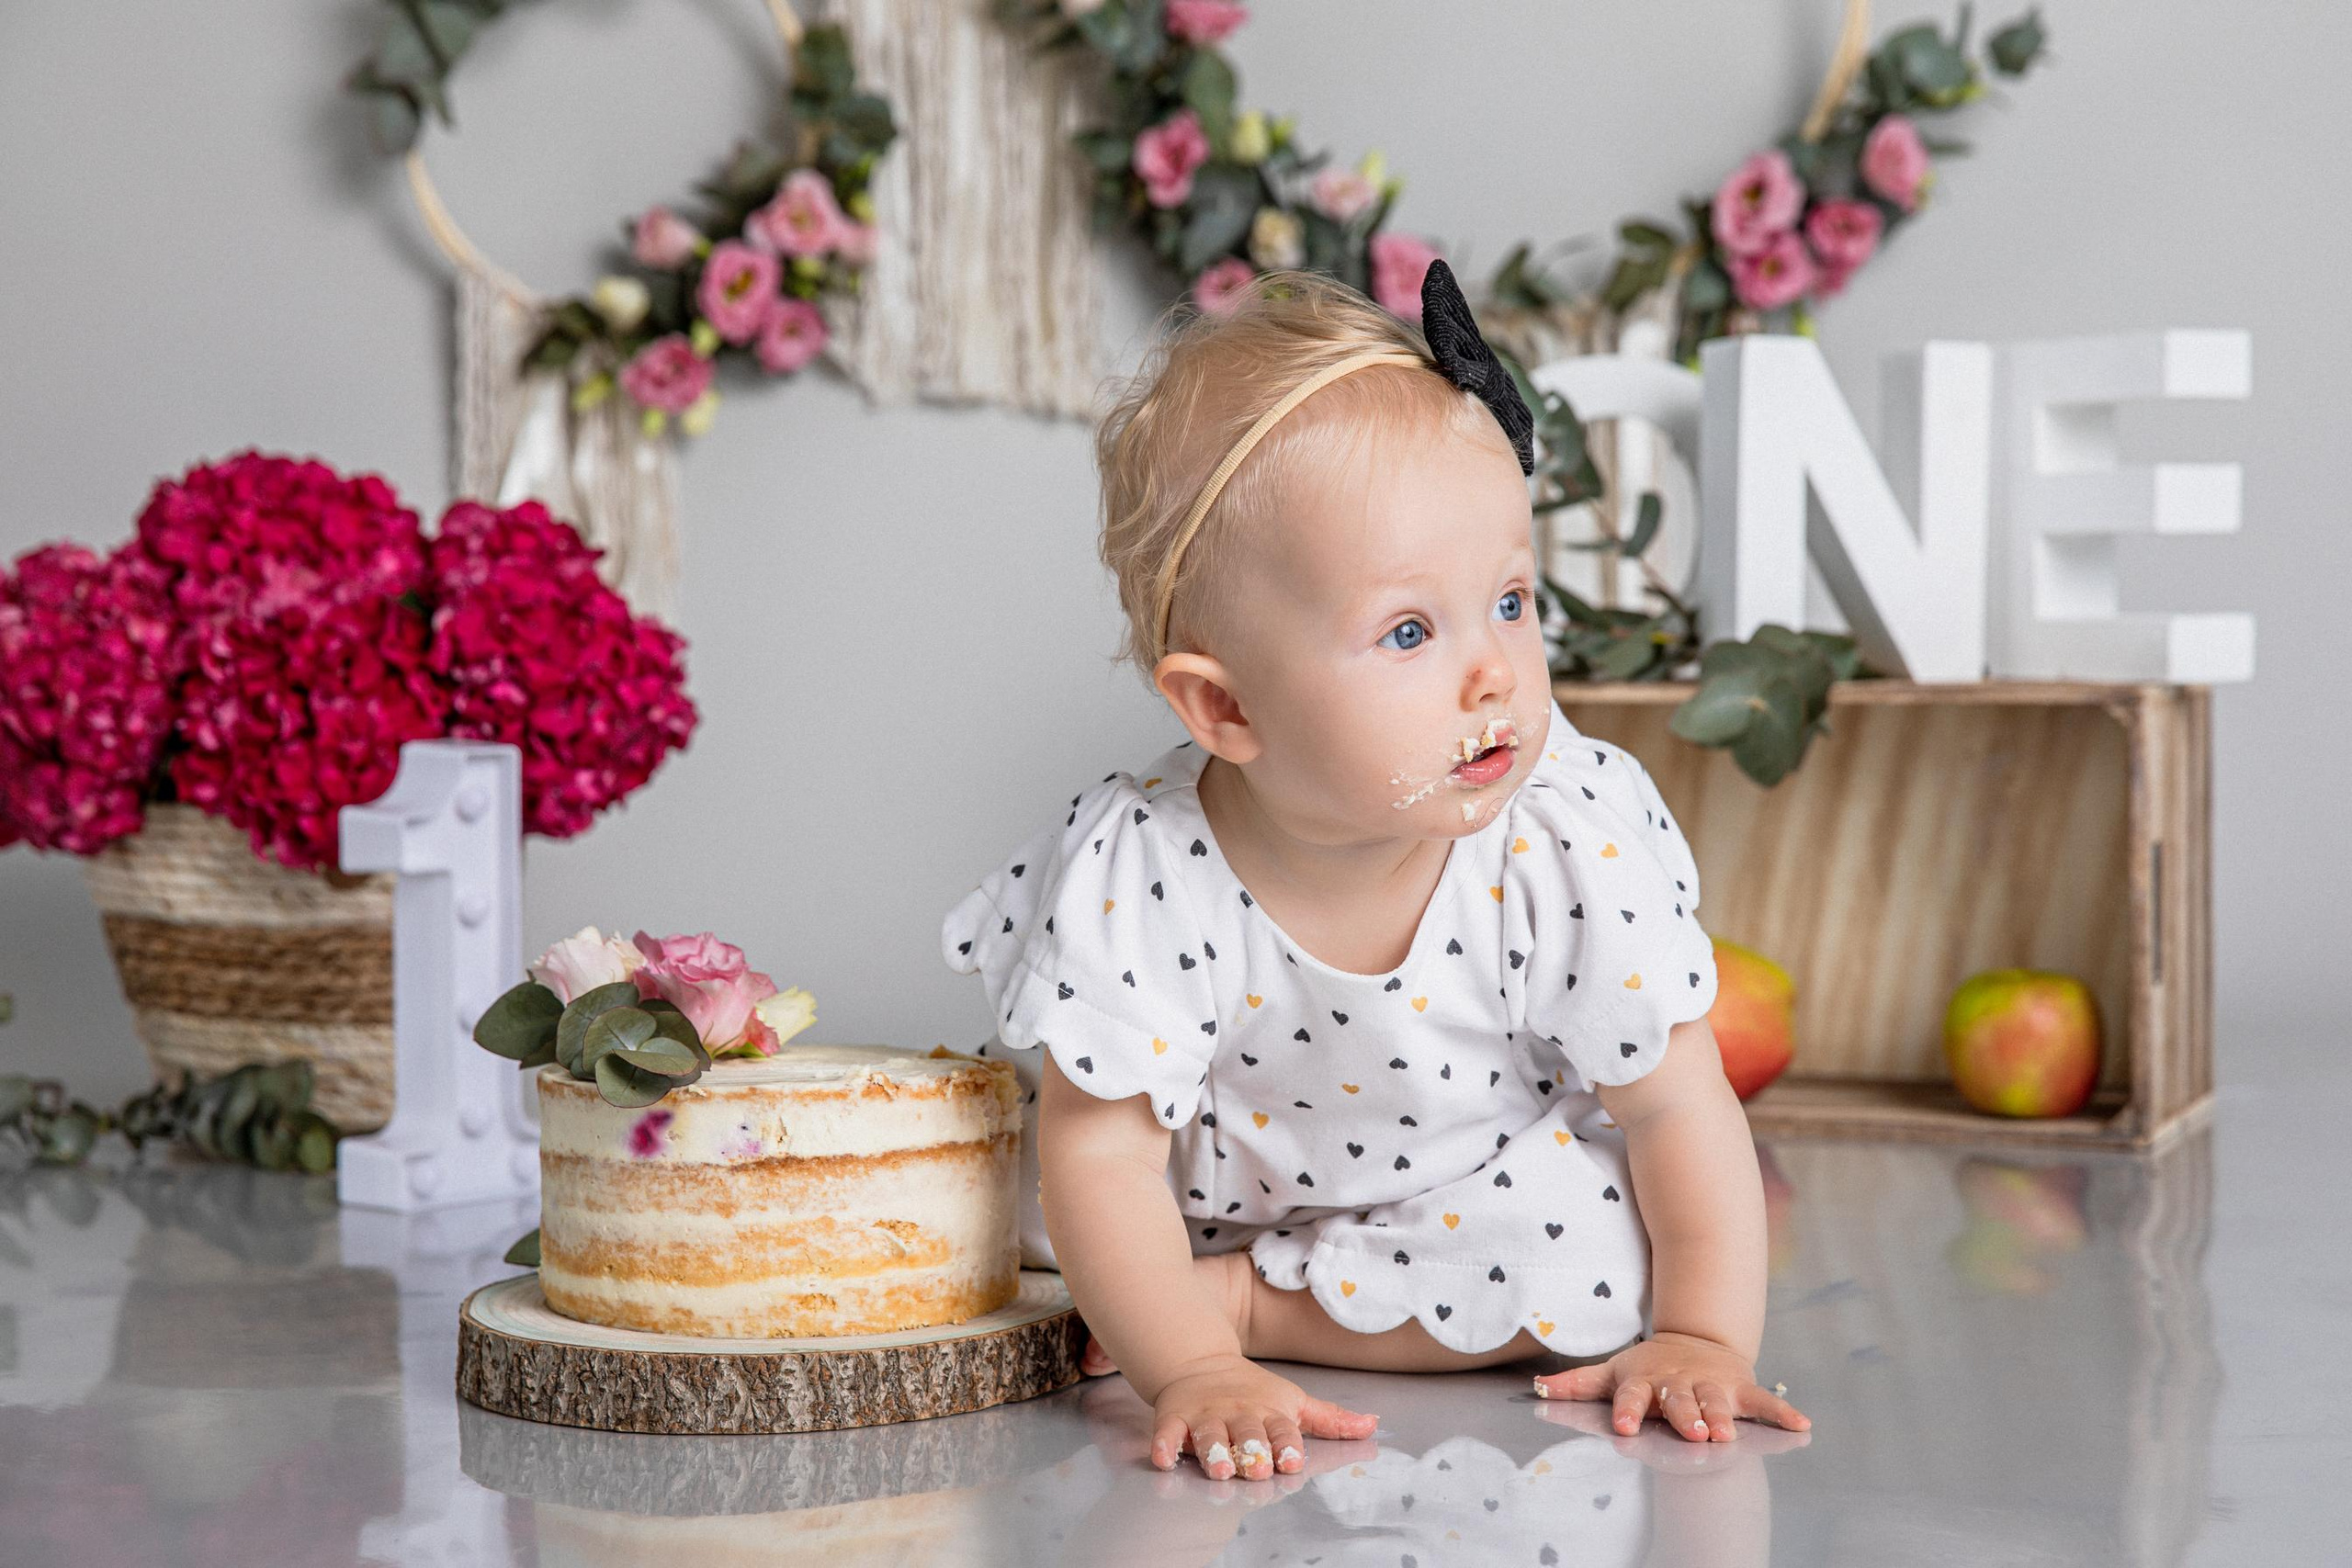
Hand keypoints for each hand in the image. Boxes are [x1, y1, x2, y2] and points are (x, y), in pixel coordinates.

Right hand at [1148, 1352, 1379, 1479]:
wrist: (1199, 1361)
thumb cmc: (1252, 1391)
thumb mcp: (1293, 1401)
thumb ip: (1330, 1420)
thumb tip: (1373, 1426)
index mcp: (1269, 1412)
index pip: (1282, 1430)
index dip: (1286, 1445)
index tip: (1291, 1460)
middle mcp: (1238, 1414)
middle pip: (1247, 1433)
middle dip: (1252, 1451)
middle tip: (1257, 1468)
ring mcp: (1205, 1416)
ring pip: (1209, 1435)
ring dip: (1214, 1452)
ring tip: (1219, 1468)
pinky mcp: (1174, 1418)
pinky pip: (1167, 1432)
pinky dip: (1164, 1445)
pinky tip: (1164, 1458)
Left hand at [1530, 1330, 1810, 1441]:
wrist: (1697, 1339)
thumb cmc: (1648, 1368)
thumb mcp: (1612, 1372)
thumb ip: (1576, 1384)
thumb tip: (1534, 1389)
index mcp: (1644, 1381)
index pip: (1633, 1397)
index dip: (1630, 1411)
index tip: (1626, 1428)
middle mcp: (1678, 1383)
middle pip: (1680, 1402)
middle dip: (1686, 1417)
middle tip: (1692, 1433)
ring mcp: (1711, 1384)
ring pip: (1718, 1402)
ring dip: (1724, 1416)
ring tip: (1728, 1432)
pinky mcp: (1740, 1387)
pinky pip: (1763, 1401)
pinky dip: (1783, 1413)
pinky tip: (1801, 1425)